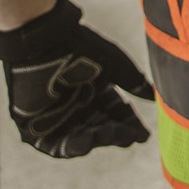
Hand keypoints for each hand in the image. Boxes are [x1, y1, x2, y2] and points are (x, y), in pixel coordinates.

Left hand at [0, 0, 155, 158]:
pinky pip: (54, 145)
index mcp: (94, 91)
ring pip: (81, 138)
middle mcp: (76, 106)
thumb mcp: (114, 65)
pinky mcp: (34, 127)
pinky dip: (71, 147)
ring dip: (99, 139)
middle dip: (116, 133)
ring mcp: (56, 118)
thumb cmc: (80, 47)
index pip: (115, 114)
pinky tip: (87, 143)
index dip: (129, 124)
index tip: (143, 134)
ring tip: (114, 136)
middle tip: (130, 135)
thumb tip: (154, 95)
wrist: (44, 41)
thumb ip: (133, 82)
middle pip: (100, 128)